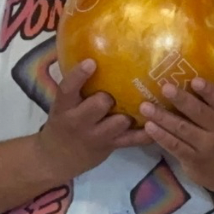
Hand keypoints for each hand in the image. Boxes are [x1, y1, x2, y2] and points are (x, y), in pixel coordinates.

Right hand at [35, 59, 149, 181]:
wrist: (57, 157)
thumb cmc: (63, 123)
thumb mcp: (63, 105)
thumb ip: (77, 87)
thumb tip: (92, 55)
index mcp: (64, 106)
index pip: (67, 88)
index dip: (79, 75)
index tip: (91, 62)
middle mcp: (78, 121)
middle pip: (99, 104)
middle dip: (109, 97)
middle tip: (114, 94)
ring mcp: (95, 135)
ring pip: (119, 121)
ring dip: (129, 113)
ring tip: (137, 106)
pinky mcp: (110, 146)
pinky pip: (132, 140)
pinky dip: (146, 133)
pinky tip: (157, 124)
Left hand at [141, 78, 213, 191]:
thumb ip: (206, 103)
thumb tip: (180, 77)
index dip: (208, 90)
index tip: (194, 80)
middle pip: (199, 113)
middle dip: (181, 100)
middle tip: (165, 88)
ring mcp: (206, 146)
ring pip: (182, 129)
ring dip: (163, 117)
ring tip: (146, 107)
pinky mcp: (192, 159)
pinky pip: (175, 145)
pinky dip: (161, 136)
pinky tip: (149, 127)